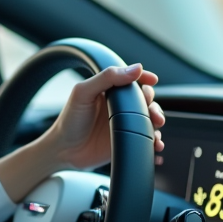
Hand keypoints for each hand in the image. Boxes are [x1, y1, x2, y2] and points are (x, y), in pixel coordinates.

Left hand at [46, 64, 164, 171]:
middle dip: (154, 103)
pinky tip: (156, 145)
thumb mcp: (83, 93)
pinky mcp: (127, 141)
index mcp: (110, 91)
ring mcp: (124, 125)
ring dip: (158, 122)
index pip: (132, 80)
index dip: (144, 78)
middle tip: (151, 111)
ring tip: (156, 126)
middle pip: (146, 100)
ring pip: (150, 120)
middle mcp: (120, 107)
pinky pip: (147, 140)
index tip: (152, 79)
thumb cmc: (70, 120)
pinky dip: (155, 142)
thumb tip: (135, 69)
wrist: (64, 152)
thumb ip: (106, 78)